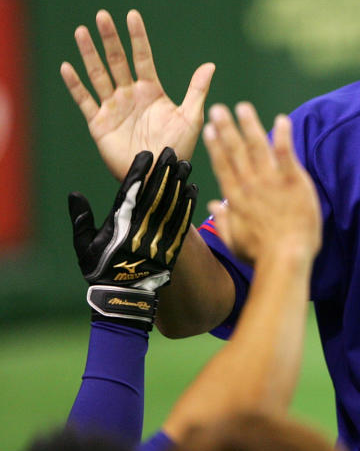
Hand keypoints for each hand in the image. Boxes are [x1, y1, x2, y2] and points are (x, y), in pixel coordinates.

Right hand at [60, 9, 214, 180]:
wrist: (159, 175)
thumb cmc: (177, 148)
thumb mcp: (191, 117)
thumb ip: (197, 90)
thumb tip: (210, 64)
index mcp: (152, 91)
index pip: (143, 57)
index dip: (138, 37)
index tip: (132, 15)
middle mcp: (130, 95)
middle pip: (117, 61)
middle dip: (110, 38)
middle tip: (102, 16)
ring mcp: (113, 107)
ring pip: (99, 74)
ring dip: (90, 54)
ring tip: (82, 31)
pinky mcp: (99, 122)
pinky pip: (85, 100)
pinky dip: (75, 84)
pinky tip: (67, 67)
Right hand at [69, 147, 197, 328]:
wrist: (123, 299)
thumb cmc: (100, 270)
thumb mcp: (84, 247)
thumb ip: (81, 219)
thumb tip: (74, 194)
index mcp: (119, 226)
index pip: (130, 193)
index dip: (140, 172)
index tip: (147, 154)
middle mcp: (141, 228)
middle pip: (156, 194)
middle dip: (164, 171)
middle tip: (172, 151)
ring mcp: (158, 237)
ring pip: (172, 204)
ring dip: (179, 183)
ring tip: (185, 164)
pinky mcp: (172, 247)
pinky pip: (182, 222)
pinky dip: (188, 204)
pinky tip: (193, 189)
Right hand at [202, 102, 321, 264]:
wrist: (286, 258)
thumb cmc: (262, 255)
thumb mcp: (236, 241)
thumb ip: (223, 221)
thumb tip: (215, 206)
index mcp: (237, 198)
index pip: (223, 165)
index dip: (215, 145)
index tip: (209, 129)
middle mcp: (250, 185)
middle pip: (236, 151)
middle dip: (226, 128)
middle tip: (217, 108)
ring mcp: (271, 181)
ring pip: (257, 146)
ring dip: (249, 125)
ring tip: (243, 107)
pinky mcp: (293, 181)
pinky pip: (286, 153)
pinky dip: (283, 135)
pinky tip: (281, 119)